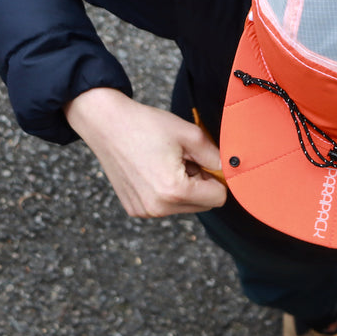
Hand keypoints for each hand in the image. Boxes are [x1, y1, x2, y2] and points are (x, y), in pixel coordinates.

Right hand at [64, 87, 227, 217]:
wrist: (106, 123)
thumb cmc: (146, 125)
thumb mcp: (190, 134)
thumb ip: (216, 157)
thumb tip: (230, 171)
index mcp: (174, 191)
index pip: (218, 198)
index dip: (217, 178)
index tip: (204, 161)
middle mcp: (158, 208)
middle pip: (202, 205)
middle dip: (200, 184)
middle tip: (183, 159)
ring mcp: (144, 211)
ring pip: (184, 207)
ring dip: (184, 189)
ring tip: (167, 163)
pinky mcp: (135, 209)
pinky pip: (164, 207)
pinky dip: (166, 192)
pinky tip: (153, 170)